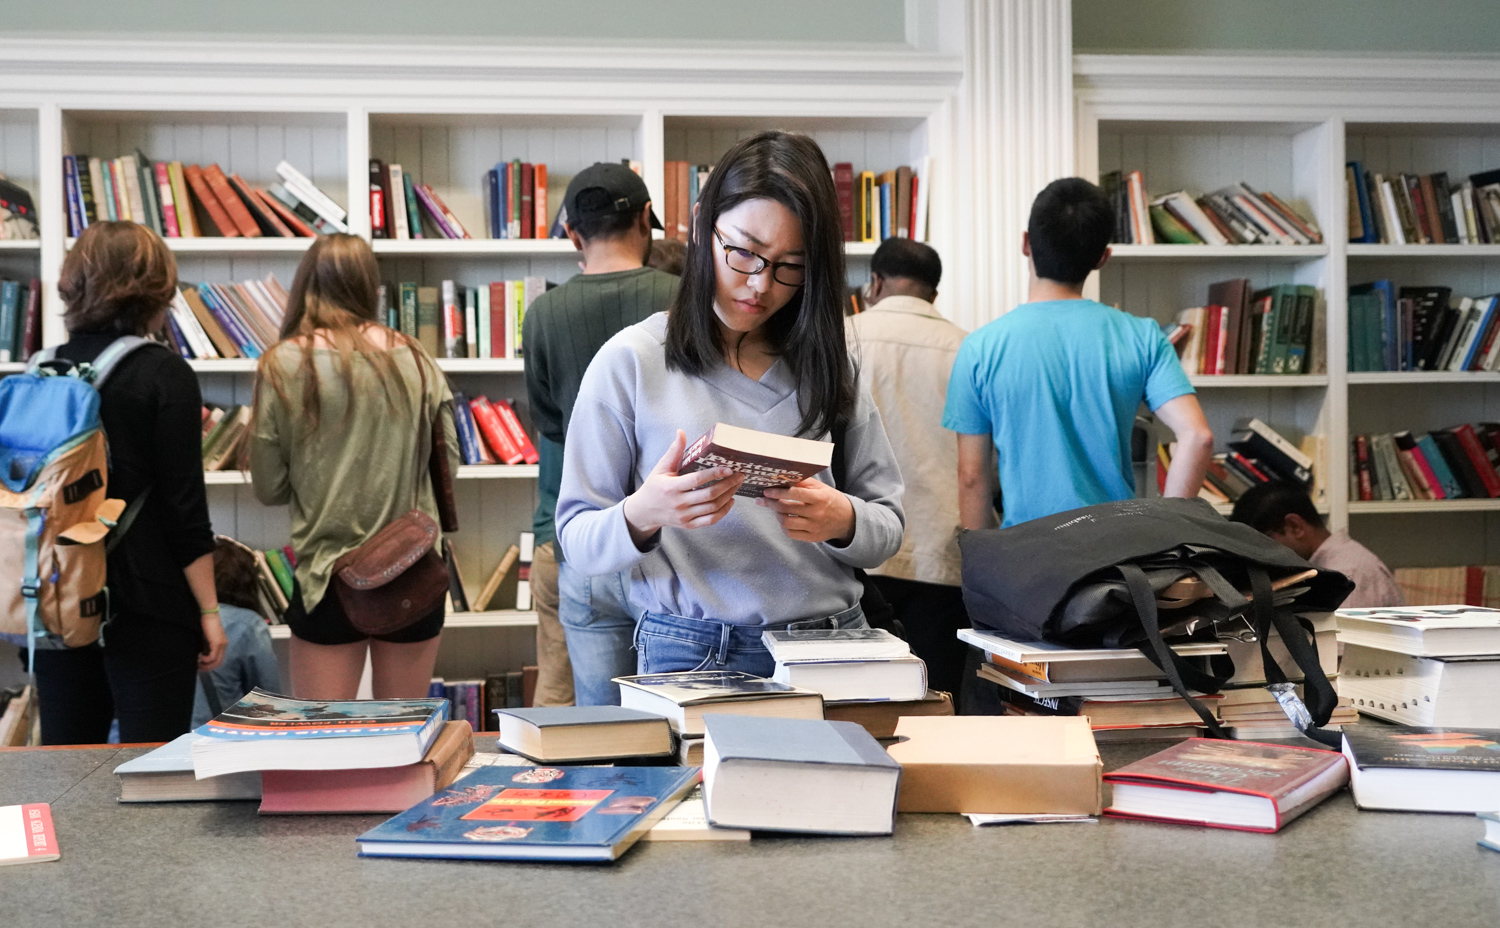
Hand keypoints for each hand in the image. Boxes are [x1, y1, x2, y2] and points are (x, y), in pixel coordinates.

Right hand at [199, 611, 226, 671]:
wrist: (209, 615)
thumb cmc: (206, 625)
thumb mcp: (206, 639)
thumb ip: (206, 647)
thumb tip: (201, 656)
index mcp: (222, 645)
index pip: (219, 660)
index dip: (210, 665)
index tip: (201, 666)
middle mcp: (224, 646)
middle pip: (219, 663)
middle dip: (208, 668)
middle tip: (198, 668)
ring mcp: (222, 645)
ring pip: (216, 661)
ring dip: (206, 665)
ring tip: (198, 663)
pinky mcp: (217, 643)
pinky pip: (212, 657)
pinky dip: (206, 660)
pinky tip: (199, 657)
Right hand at [622, 430, 744, 547]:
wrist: (644, 511)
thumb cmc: (654, 486)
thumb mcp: (661, 468)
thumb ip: (674, 452)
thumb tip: (681, 432)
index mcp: (671, 487)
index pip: (697, 480)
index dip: (714, 474)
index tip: (729, 468)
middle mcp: (679, 503)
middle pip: (709, 495)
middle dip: (728, 484)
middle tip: (739, 475)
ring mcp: (684, 516)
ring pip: (712, 508)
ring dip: (728, 496)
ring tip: (737, 485)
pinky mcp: (689, 525)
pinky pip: (710, 520)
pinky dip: (723, 511)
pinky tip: (730, 501)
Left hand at [757, 478, 855, 544]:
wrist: (847, 520)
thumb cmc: (830, 500)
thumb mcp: (821, 488)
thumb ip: (804, 483)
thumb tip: (783, 478)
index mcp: (820, 498)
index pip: (795, 494)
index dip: (778, 492)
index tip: (767, 491)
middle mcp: (817, 513)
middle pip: (787, 509)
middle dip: (771, 503)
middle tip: (762, 499)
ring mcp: (814, 527)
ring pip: (787, 523)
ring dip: (777, 515)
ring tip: (775, 509)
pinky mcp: (812, 538)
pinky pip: (791, 534)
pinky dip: (784, 526)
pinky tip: (783, 519)